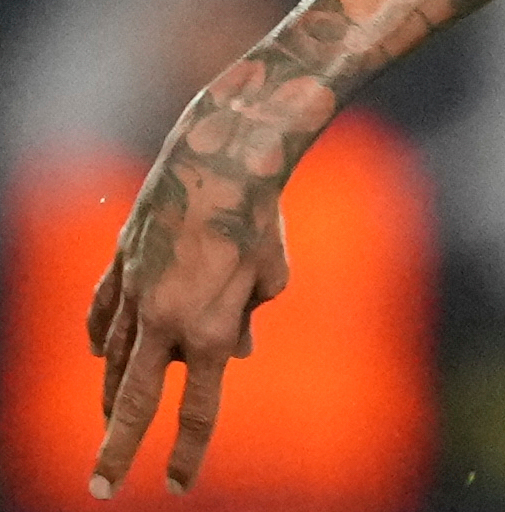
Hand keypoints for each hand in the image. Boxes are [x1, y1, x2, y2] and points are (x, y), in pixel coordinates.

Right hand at [86, 62, 309, 497]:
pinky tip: (101, 351)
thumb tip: (236, 356)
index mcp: (211, 330)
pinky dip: (102, 336)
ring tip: (111, 422)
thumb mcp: (271, 275)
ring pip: (114, 358)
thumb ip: (249, 319)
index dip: (187, 451)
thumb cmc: (259, 217)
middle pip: (133, 400)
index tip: (175, 486)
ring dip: (112, 393)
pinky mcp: (119, 265)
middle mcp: (165, 320)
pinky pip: (103, 314)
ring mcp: (135, 293)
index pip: (198, 409)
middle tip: (101, 487)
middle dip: (118, 448)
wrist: (221, 159)